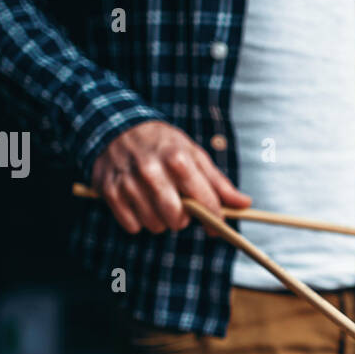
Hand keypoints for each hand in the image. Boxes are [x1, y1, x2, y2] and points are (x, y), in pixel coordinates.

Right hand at [91, 121, 250, 233]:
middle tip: (181, 208)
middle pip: (176, 219)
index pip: (203, 202)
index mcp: (178, 159)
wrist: (117, 127)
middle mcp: (152, 170)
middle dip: (183, 220)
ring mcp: (128, 182)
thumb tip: (245, 203)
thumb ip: (219, 183)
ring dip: (160, 220)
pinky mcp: (109, 192)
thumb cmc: (164, 145)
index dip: (214, 218)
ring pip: (154, 225)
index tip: (217, 225)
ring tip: (158, 201)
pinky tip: (140, 202)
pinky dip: (139, 221)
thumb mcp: (194, 155)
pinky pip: (132, 226)